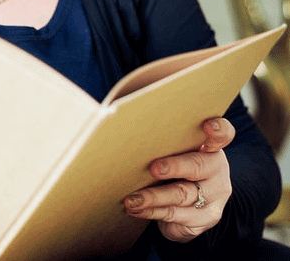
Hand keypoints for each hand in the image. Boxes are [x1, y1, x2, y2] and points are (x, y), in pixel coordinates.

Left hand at [122, 118, 234, 241]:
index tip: (207, 124)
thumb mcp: (169, 150)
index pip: (222, 134)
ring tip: (130, 199)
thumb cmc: (170, 165)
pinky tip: (134, 209)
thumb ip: (157, 137)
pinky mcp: (206, 218)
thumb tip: (113, 117)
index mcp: (210, 146)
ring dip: (153, 197)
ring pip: (182, 195)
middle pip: (198, 165)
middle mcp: (216, 169)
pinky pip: (176, 215)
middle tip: (153, 168)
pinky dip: (151, 212)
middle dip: (174, 166)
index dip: (217, 129)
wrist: (186, 205)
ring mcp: (214, 196)